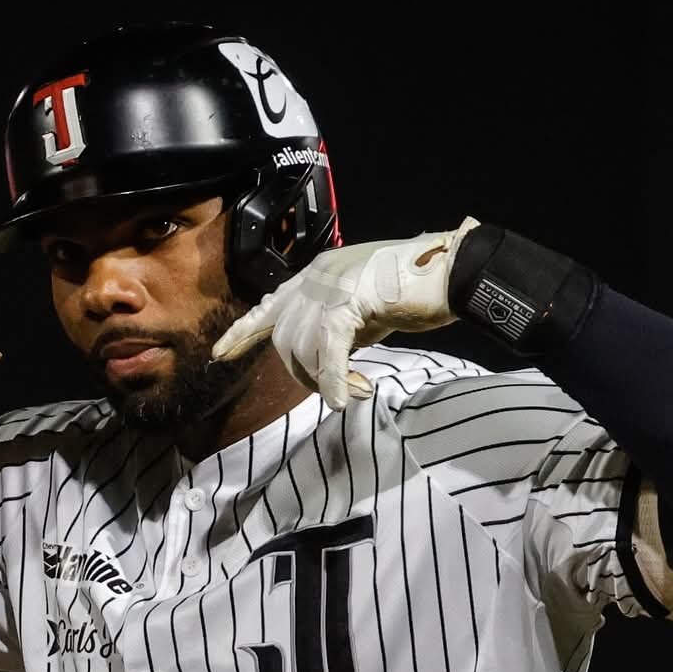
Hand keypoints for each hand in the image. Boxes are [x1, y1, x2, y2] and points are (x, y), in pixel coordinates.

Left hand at [212, 216, 480, 409]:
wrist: (452, 273)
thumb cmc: (415, 293)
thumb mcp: (362, 313)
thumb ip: (336, 328)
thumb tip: (323, 361)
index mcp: (316, 274)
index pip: (268, 306)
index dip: (244, 332)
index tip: (220, 354)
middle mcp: (317, 276)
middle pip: (285, 339)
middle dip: (306, 375)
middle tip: (340, 391)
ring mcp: (333, 285)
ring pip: (303, 348)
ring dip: (326, 381)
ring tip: (354, 391)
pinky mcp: (352, 301)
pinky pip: (329, 352)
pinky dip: (334, 380)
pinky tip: (343, 398)